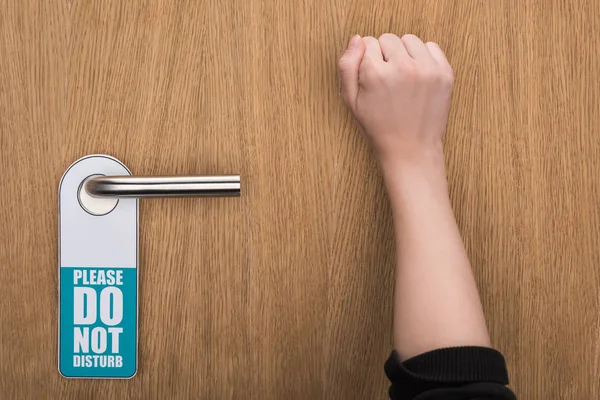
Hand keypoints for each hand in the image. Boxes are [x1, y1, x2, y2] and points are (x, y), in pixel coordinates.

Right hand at [338, 34, 453, 166]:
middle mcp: (403, 68)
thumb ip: (347, 65)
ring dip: (404, 53)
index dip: (367, 60)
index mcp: (376, 74)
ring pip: (409, 40)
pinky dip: (423, 57)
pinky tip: (417, 77)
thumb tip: (358, 39)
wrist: (410, 149)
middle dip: (384, 54)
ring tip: (402, 77)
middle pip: (388, 38)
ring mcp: (427, 70)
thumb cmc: (378, 127)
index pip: (368, 42)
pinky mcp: (444, 73)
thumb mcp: (351, 100)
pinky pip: (432, 47)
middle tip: (387, 80)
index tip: (372, 78)